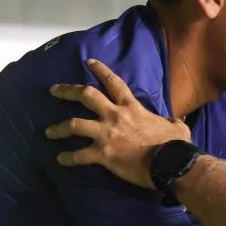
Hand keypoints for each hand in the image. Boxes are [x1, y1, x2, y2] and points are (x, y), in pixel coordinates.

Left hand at [45, 59, 191, 189]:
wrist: (170, 163)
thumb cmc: (174, 145)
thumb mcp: (176, 127)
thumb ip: (171, 121)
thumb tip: (175, 122)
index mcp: (132, 107)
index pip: (113, 82)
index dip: (100, 70)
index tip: (89, 62)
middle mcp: (115, 116)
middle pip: (86, 95)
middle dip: (67, 91)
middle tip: (53, 90)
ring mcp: (106, 134)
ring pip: (74, 124)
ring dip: (58, 128)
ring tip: (48, 131)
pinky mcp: (103, 154)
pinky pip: (79, 155)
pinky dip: (68, 158)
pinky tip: (60, 160)